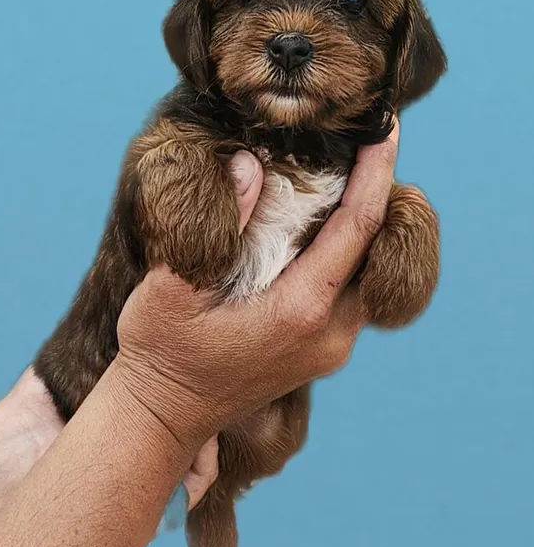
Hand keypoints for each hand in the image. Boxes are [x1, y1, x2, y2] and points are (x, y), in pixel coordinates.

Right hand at [114, 121, 398, 457]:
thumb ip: (218, 225)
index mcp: (300, 311)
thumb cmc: (161, 352)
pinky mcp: (322, 351)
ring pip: (372, 274)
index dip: (376, 175)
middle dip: (380, 194)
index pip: (357, 230)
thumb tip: (251, 166)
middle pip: (377, 250)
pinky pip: (355, 293)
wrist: (165, 415)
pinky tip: (328, 226)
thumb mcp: (171, 288)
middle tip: (369, 144)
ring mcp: (330, 347)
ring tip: (352, 176)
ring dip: (366, 225)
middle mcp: (330, 333)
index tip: (385, 131)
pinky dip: (351, 253)